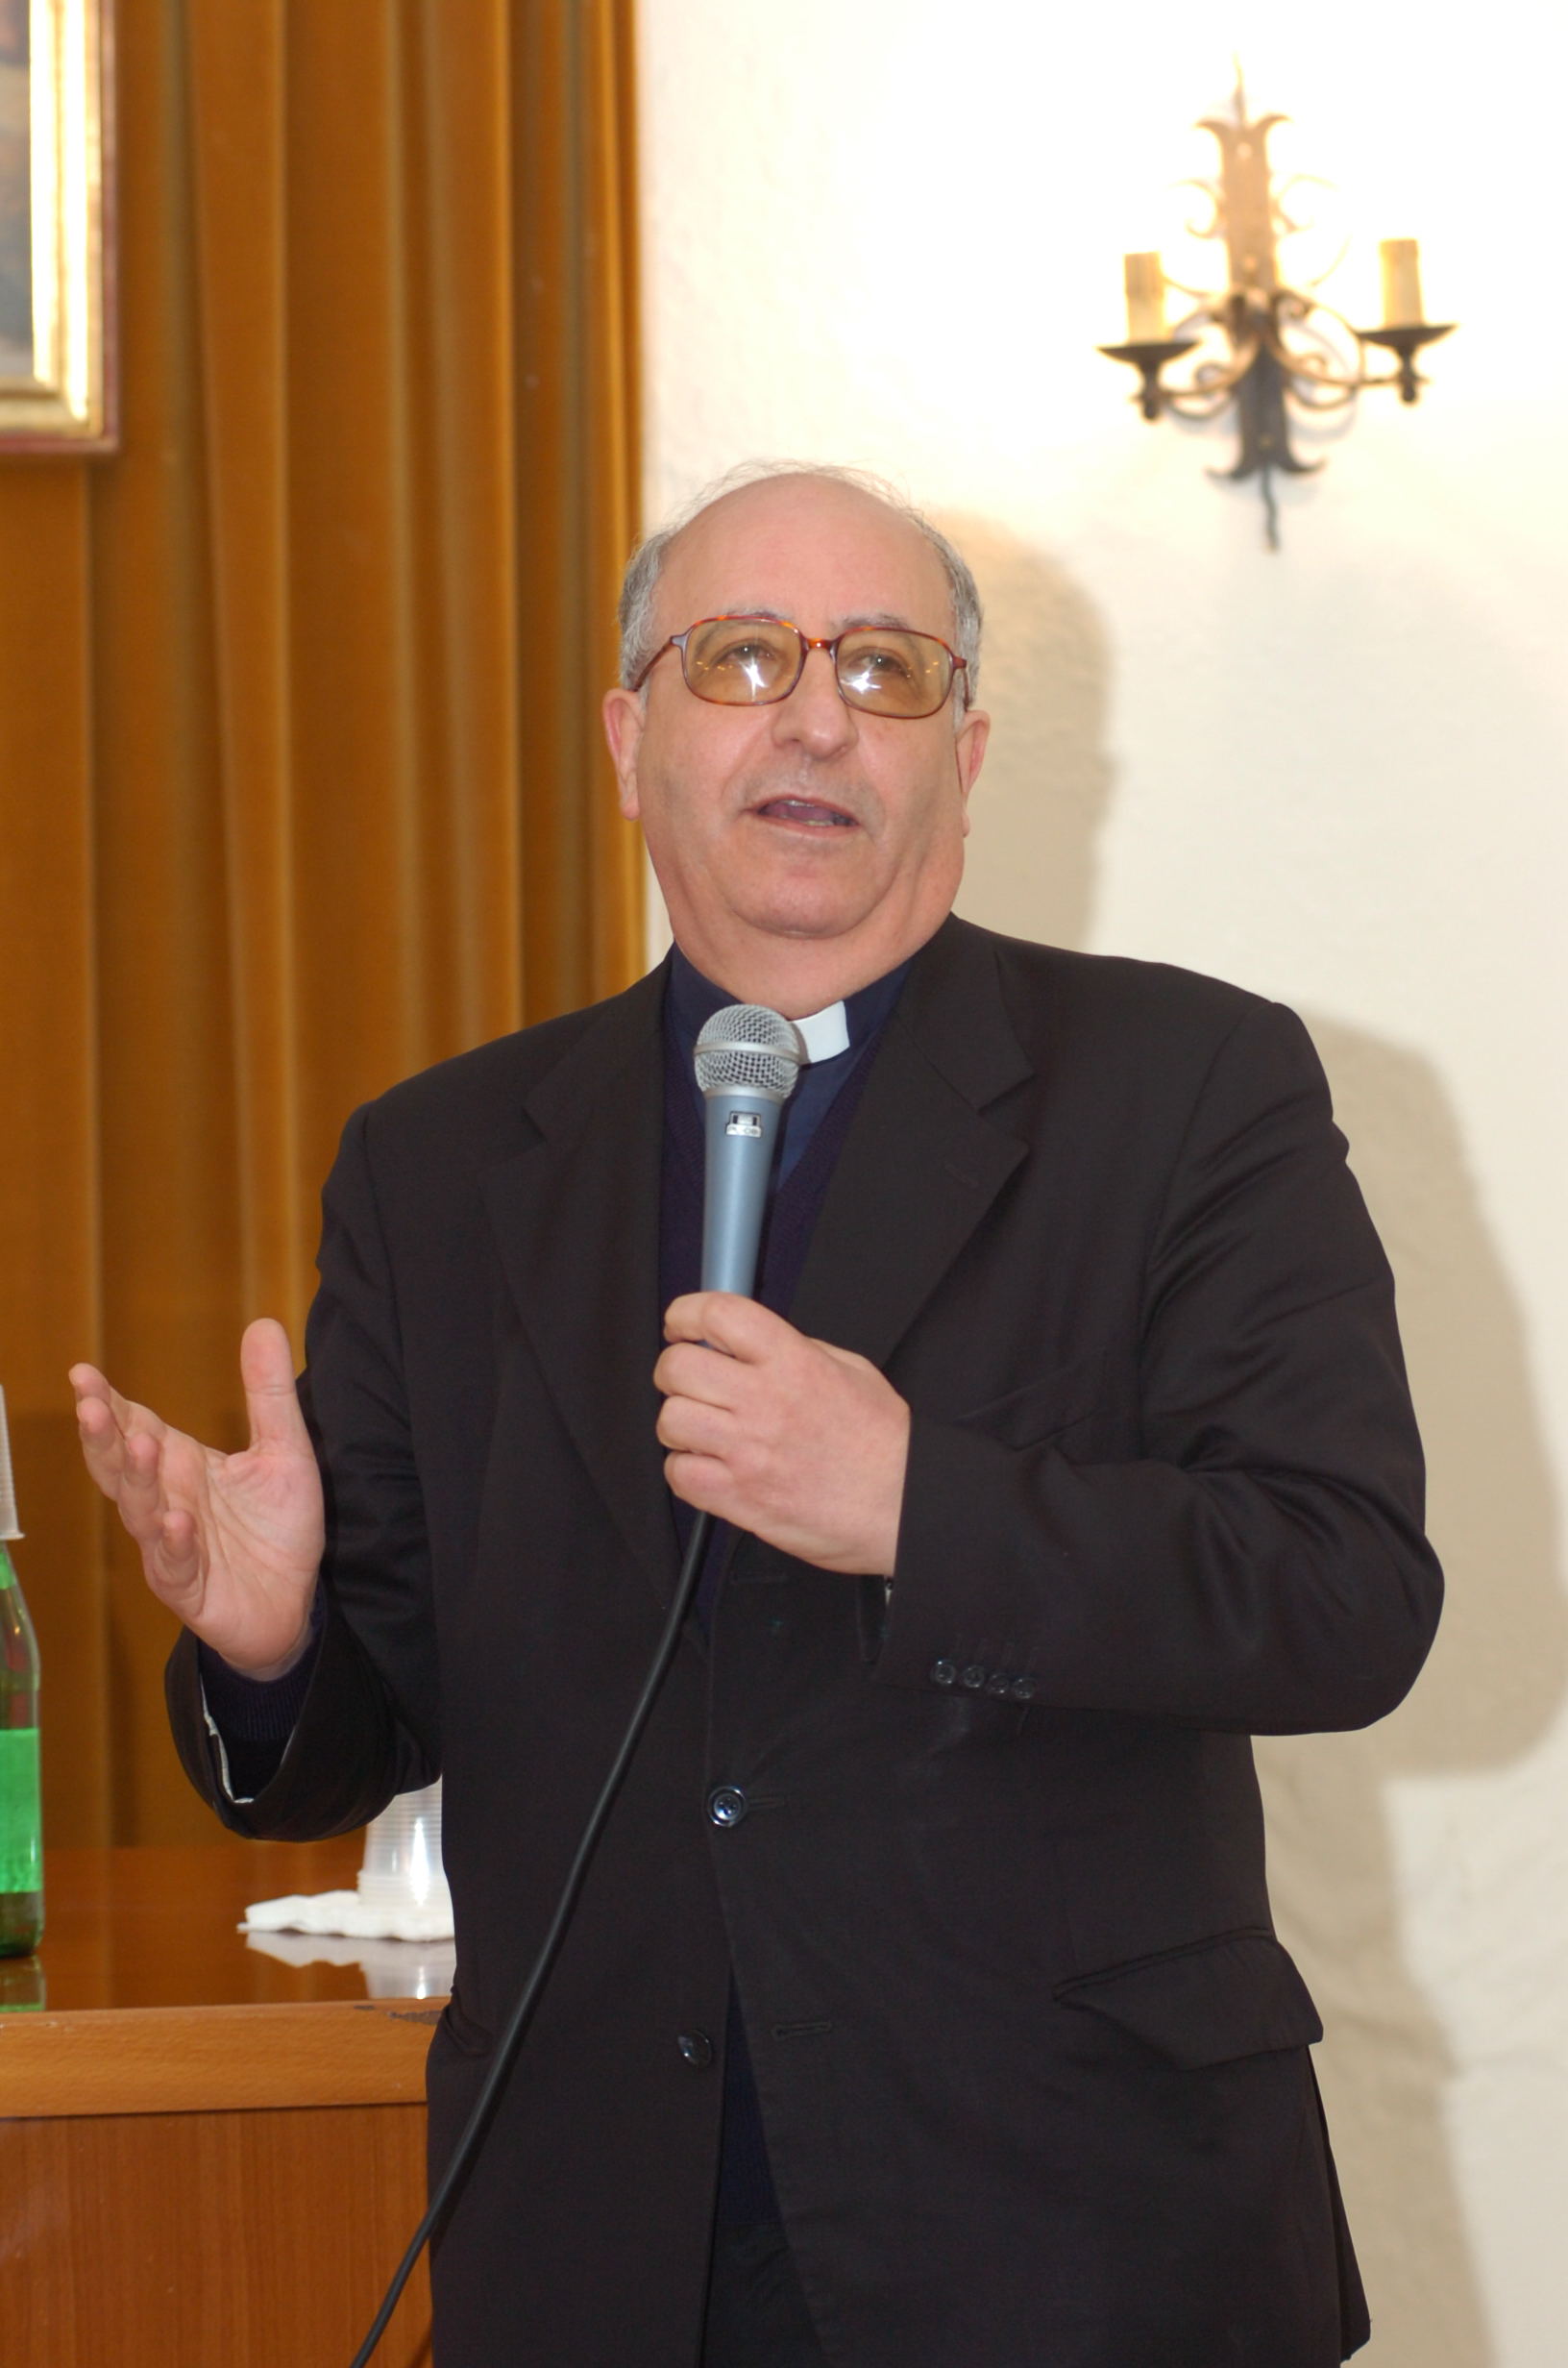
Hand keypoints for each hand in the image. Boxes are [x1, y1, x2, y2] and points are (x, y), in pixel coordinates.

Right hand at [70, 1318, 324, 1677]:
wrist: (294, 1604)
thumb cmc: (278, 1527)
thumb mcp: (286, 1450)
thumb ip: (269, 1393)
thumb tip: (263, 1322)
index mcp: (181, 1465)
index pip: (135, 1427)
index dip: (108, 1403)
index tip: (83, 1373)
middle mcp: (165, 1501)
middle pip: (123, 1466)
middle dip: (104, 1437)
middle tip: (90, 1404)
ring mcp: (170, 1546)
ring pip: (141, 1512)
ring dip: (139, 1481)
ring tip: (140, 1447)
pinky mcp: (189, 1588)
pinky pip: (174, 1565)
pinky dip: (173, 1544)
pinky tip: (176, 1522)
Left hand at [654, 1293, 909, 1572]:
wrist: (903, 1507)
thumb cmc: (885, 1446)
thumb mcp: (851, 1371)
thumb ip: (797, 1351)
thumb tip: (752, 1345)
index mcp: (794, 1362)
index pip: (718, 1315)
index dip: (687, 1314)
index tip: (682, 1325)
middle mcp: (765, 1402)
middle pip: (678, 1367)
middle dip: (675, 1371)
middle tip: (691, 1381)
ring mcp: (748, 1452)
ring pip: (671, 1420)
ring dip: (680, 1423)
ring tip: (704, 1429)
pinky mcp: (739, 1498)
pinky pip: (680, 1474)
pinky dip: (686, 1469)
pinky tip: (709, 1466)